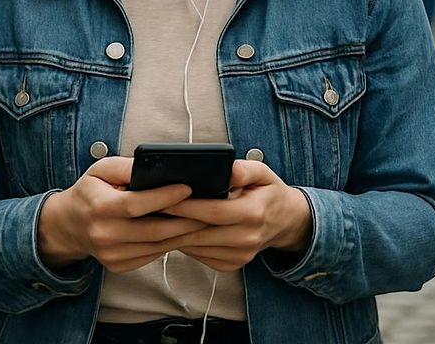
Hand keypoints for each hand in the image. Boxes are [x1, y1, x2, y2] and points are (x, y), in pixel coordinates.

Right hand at [37, 157, 206, 273]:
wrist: (69, 225)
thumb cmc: (90, 192)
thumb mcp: (102, 169)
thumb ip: (126, 166)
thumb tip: (156, 164)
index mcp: (99, 208)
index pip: (137, 204)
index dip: (165, 197)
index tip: (188, 187)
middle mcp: (104, 235)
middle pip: (154, 230)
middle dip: (185, 219)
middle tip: (208, 207)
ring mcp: (112, 255)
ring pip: (158, 246)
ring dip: (183, 233)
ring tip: (203, 219)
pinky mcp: (120, 266)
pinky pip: (153, 255)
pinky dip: (170, 243)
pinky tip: (183, 231)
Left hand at [160, 160, 311, 272]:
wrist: (285, 222)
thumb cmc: (268, 193)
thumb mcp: (264, 173)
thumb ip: (246, 169)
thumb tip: (229, 169)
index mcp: (254, 213)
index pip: (214, 212)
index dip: (187, 206)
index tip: (164, 198)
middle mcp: (247, 238)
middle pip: (201, 232)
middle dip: (173, 221)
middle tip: (150, 209)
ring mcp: (240, 255)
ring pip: (198, 246)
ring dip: (175, 234)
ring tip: (155, 218)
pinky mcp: (232, 265)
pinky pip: (201, 256)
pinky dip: (185, 244)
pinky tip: (174, 230)